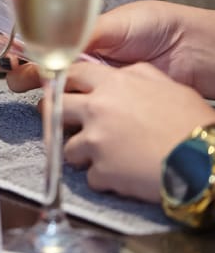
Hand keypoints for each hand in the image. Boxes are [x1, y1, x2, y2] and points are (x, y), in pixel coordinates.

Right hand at [7, 0, 214, 95]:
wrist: (198, 50)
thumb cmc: (160, 28)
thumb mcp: (116, 23)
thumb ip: (83, 34)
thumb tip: (50, 45)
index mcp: (84, 43)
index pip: (45, 50)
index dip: (24, 55)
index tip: (5, 59)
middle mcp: (87, 68)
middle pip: (46, 76)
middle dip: (26, 78)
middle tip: (17, 83)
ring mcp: (99, 91)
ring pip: (62, 97)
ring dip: (45, 98)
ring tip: (36, 98)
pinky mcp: (114, 111)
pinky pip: (87, 114)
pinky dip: (70, 115)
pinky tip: (59, 113)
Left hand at [54, 61, 214, 201]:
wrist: (205, 161)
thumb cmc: (194, 124)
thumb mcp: (169, 87)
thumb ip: (138, 76)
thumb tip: (123, 73)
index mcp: (115, 84)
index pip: (73, 74)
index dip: (64, 84)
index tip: (62, 92)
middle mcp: (98, 109)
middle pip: (53, 108)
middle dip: (56, 117)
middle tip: (67, 125)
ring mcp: (96, 140)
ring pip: (67, 148)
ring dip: (83, 154)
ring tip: (107, 158)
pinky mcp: (101, 170)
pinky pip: (90, 176)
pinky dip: (104, 179)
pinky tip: (124, 176)